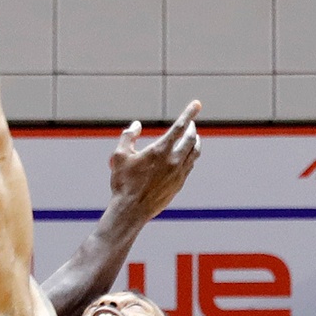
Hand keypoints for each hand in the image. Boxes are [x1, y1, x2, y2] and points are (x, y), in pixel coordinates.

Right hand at [107, 102, 201, 223]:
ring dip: (194, 142)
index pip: (180, 127)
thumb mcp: (119, 156)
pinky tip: (186, 156)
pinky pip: (190, 166)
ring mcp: (178, 174)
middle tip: (190, 123)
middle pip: (191, 139)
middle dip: (192, 128)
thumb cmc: (123, 183)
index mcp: (160, 150)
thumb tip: (136, 125)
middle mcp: (173, 161)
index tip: (197, 104)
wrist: (131, 211)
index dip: (189, 113)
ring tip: (192, 137)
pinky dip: (190, 156)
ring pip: (194, 153)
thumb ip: (128, 136)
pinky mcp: (179, 184)